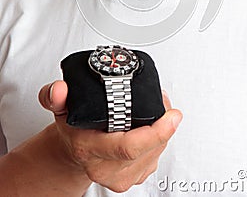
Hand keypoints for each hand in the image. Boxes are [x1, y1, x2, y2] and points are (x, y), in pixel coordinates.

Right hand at [39, 81, 181, 192]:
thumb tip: (60, 89)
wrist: (74, 150)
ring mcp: (120, 177)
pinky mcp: (133, 178)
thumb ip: (54, 95)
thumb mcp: (59, 107)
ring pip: (155, 156)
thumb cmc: (72, 128)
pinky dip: (160, 141)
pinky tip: (155, 127)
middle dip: (164, 126)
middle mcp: (104, 168)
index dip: (156, 132)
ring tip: (161, 111)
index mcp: (88, 149)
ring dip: (165, 132)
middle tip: (166, 104)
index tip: (171, 115)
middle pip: (147, 151)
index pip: (128, 147)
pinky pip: (155, 160)